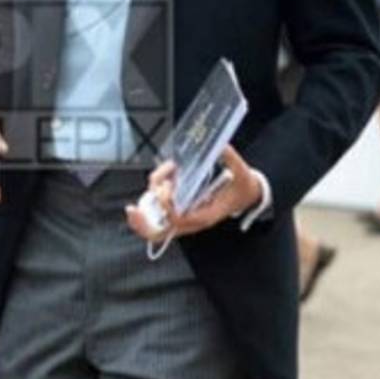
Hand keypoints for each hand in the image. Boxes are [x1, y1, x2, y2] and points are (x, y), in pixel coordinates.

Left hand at [125, 145, 261, 241]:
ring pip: (155, 224)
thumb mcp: (242, 172)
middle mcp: (192, 220)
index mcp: (207, 215)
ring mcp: (184, 217)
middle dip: (143, 224)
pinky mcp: (179, 211)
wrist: (247, 195)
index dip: (168, 208)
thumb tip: (221, 146)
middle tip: (132, 210)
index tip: (167, 188)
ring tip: (161, 176)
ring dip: (146, 206)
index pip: (182, 220)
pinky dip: (151, 199)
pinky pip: (158, 213)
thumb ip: (231, 158)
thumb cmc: (242, 188)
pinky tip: (160, 178)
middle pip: (161, 233)